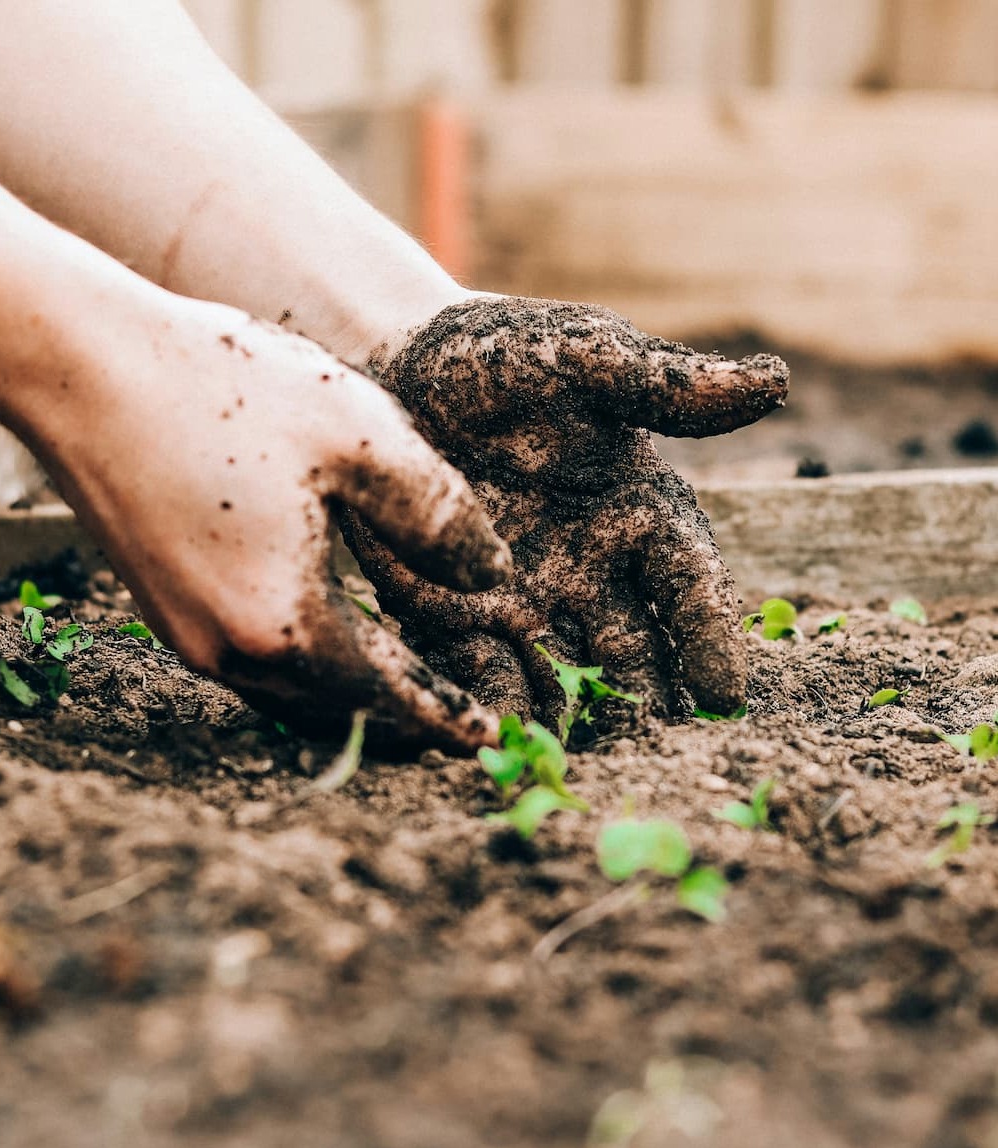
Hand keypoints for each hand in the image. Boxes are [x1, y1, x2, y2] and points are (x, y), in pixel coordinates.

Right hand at [29, 291, 512, 750]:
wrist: (80, 368)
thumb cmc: (223, 389)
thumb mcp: (360, 436)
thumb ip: (438, 516)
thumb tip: (492, 576)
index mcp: (286, 623)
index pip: (389, 697)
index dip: (446, 717)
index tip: (491, 738)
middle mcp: (230, 652)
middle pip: (338, 712)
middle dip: (404, 720)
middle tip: (457, 719)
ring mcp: (187, 636)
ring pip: (292, 695)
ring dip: (352, 697)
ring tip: (405, 682)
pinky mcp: (162, 609)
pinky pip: (253, 664)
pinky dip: (306, 666)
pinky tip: (330, 632)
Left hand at [345, 297, 788, 722]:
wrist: (400, 366)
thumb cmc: (504, 355)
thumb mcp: (584, 357)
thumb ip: (663, 384)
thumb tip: (773, 384)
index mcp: (639, 513)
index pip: (688, 585)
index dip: (709, 637)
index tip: (726, 695)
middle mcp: (591, 570)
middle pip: (632, 651)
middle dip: (646, 703)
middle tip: (655, 754)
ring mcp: (524, 598)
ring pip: (562, 676)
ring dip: (573, 720)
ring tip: (578, 766)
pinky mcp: (454, 612)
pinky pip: (479, 670)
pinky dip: (492, 705)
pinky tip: (497, 742)